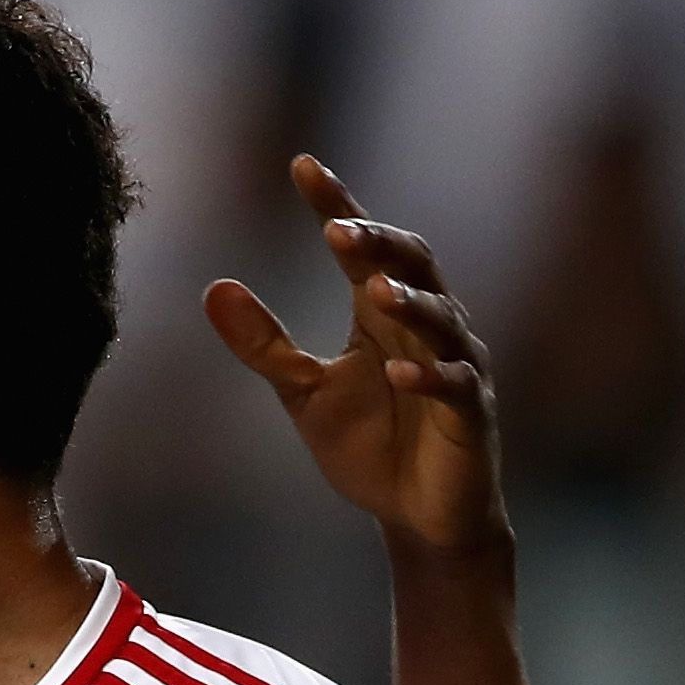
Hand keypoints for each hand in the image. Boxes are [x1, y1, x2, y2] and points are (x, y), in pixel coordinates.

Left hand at [206, 153, 508, 562]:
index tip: (302, 167)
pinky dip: (428, 377)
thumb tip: (215, 287)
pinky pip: (453, 386)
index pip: (361, 247)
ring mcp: (454, 366)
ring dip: (410, 303)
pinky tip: (399, 374)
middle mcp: (426, 327)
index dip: (336, 203)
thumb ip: (264, 345)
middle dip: (377, 243)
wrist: (418, 517)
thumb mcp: (303, 393)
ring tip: (375, 290)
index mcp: (382, 315)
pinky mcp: (469, 413)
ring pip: (440, 319)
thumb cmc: (370, 446)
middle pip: (411, 264)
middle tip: (336, 226)